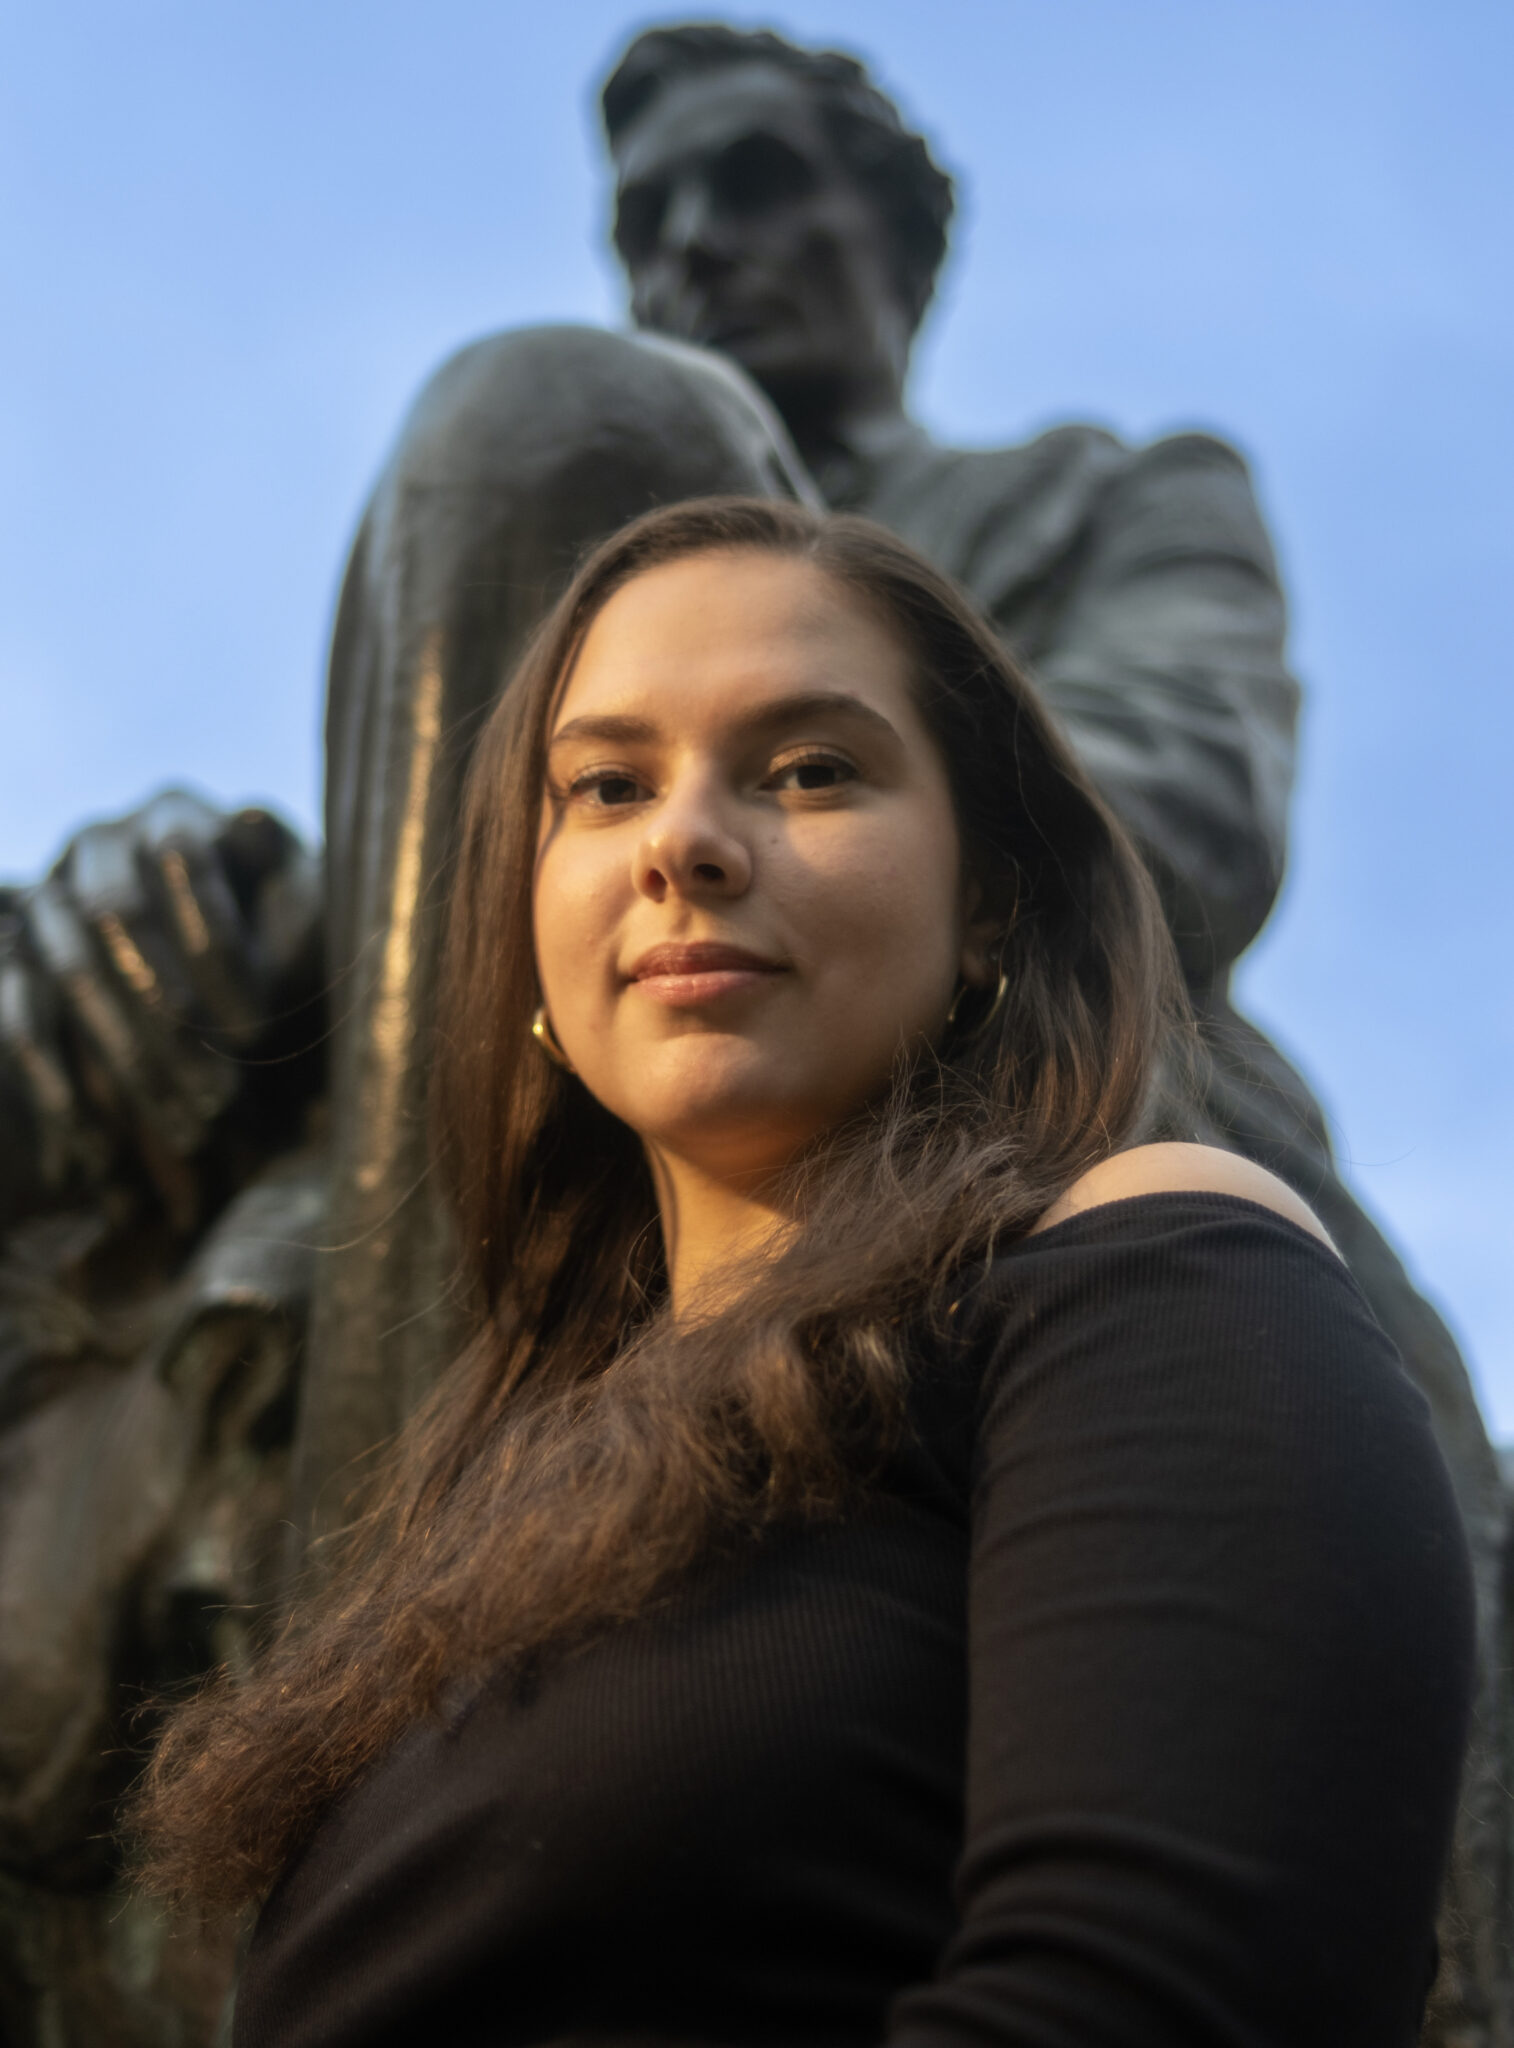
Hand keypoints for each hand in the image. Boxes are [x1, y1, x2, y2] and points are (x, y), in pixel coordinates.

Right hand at [0, 789, 320, 1229]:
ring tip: (189, 1135)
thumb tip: (254, 861)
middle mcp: (100, 846)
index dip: (214, 945)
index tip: (255, 1032)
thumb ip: (295, 911)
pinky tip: (100, 1154)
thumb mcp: (309, 927)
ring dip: (129, 1060)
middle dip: (168, 1014)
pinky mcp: (15, 960)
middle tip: (221, 1100)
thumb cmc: (288, 946)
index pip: (180, 859)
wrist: (244, 995)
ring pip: (69, 969)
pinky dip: (61, 1089)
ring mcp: (47, 899)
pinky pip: (20, 1015)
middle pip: (113, 912)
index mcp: (176, 819)